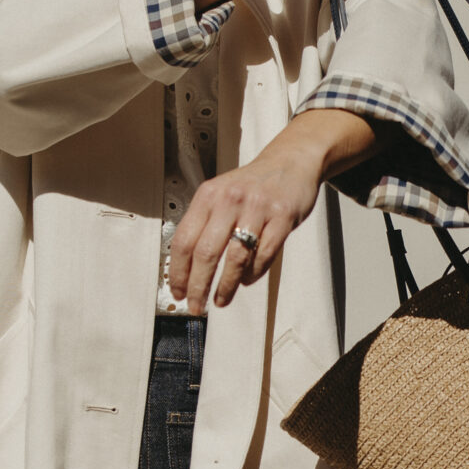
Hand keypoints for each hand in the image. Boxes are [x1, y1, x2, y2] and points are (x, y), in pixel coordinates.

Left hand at [167, 113, 375, 311]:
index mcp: (208, 196)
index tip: (177, 292)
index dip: (178, 272)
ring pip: (236, 258)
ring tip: (221, 300)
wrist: (291, 162)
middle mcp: (230, 200)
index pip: (184, 240)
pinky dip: (253, 274)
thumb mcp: (221, 195)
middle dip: (198, 286)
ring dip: (226, 286)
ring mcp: (257, 208)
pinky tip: (246, 280)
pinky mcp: (282, 216)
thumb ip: (204, 224)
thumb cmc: (252, 186)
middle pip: (206, 252)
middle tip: (196, 307)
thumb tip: (185, 270)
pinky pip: (264, 255)